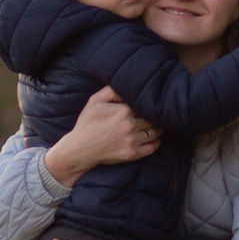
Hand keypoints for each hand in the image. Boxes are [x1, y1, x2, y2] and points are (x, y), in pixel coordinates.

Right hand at [43, 85, 160, 185]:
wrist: (80, 149)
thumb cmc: (87, 123)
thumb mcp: (95, 101)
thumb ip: (111, 90)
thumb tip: (127, 85)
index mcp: (123, 111)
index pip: (144, 105)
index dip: (147, 104)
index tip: (150, 104)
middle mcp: (130, 125)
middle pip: (151, 119)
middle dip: (155, 116)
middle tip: (158, 114)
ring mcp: (132, 141)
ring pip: (154, 132)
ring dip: (158, 128)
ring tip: (159, 125)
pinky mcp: (132, 154)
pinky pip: (151, 148)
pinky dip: (157, 143)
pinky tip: (157, 139)